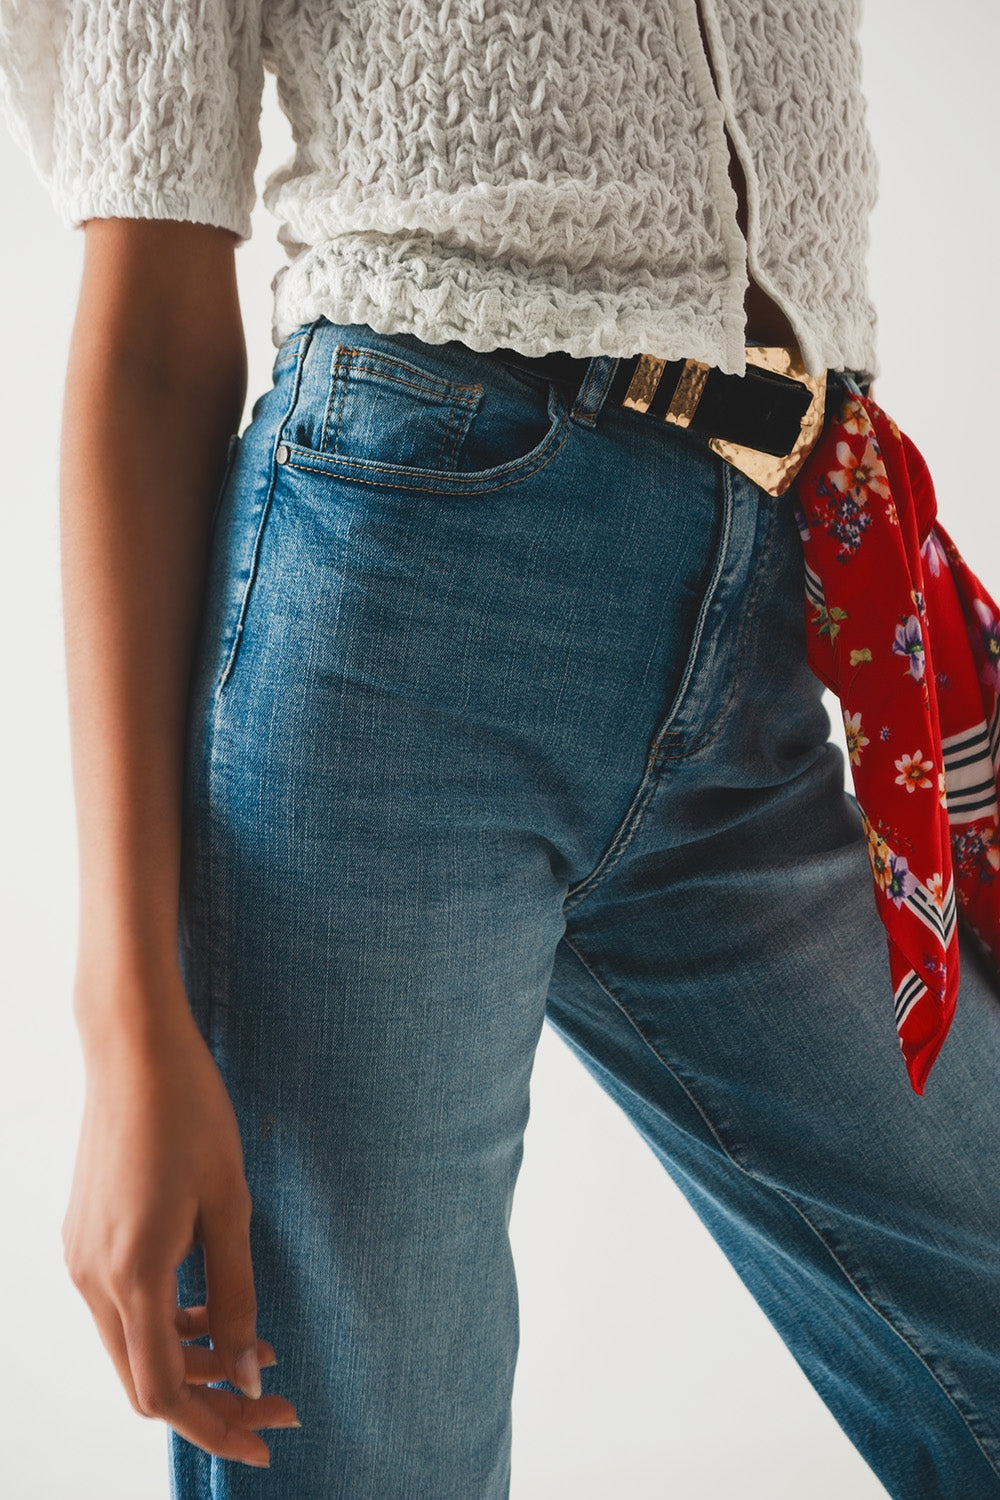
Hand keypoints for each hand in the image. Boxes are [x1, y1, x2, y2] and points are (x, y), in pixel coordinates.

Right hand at [62, 974, 298, 1466]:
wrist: (133, 1049)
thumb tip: (246, 1372)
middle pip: (145, 1380)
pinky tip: (213, 1306)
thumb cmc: (190, 1114)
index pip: (166, 1391)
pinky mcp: (84, 1237)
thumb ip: (236, 1295)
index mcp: (132, 1274)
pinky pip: (122, 1307)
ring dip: (192, 1360)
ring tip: (258, 1349)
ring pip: (132, 1345)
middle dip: (211, 1402)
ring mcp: (81, 1257)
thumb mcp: (229, 1205)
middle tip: (274, 1400)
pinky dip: (168, 1322)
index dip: (217, 1425)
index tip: (270, 1435)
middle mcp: (93, 1277)